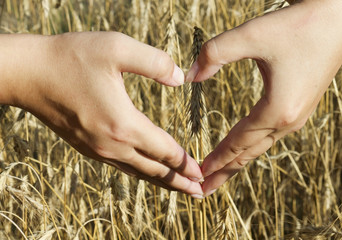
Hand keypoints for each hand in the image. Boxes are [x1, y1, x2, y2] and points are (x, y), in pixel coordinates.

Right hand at [0, 32, 202, 196]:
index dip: (186, 162)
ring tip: (178, 188)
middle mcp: (112, 144)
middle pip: (154, 170)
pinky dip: (140, 172)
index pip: (165, 151)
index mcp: (124, 124)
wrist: (28, 73)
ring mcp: (97, 149)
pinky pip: (121, 165)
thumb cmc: (71, 57)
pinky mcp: (86, 146)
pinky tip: (145, 170)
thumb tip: (180, 78)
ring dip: (161, 181)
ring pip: (138, 172)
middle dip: (179, 181)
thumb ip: (154, 62)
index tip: (202, 174)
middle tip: (199, 192)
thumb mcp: (117, 48)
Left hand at [186, 0, 341, 195]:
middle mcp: (289, 120)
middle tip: (202, 191)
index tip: (197, 177)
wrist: (340, 13)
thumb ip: (214, 54)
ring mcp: (297, 115)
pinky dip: (251, 147)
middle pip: (248, 155)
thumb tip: (189, 76)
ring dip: (237, 162)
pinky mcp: (300, 106)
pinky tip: (244, 148)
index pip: (236, 144)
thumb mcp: (251, 34)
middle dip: (223, 173)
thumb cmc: (298, 24)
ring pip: (259, 147)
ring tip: (219, 175)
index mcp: (277, 109)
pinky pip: (270, 136)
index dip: (215, 161)